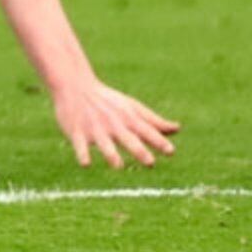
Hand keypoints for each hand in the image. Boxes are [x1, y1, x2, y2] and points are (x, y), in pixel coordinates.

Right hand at [51, 77, 177, 168]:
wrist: (75, 85)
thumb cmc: (108, 100)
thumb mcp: (131, 107)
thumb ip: (153, 121)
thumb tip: (177, 129)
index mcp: (127, 118)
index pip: (146, 131)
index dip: (158, 141)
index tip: (170, 152)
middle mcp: (113, 124)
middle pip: (128, 139)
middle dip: (139, 150)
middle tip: (150, 162)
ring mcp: (95, 128)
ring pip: (105, 143)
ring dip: (111, 154)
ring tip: (118, 166)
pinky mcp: (77, 132)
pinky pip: (80, 145)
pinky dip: (83, 153)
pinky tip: (86, 164)